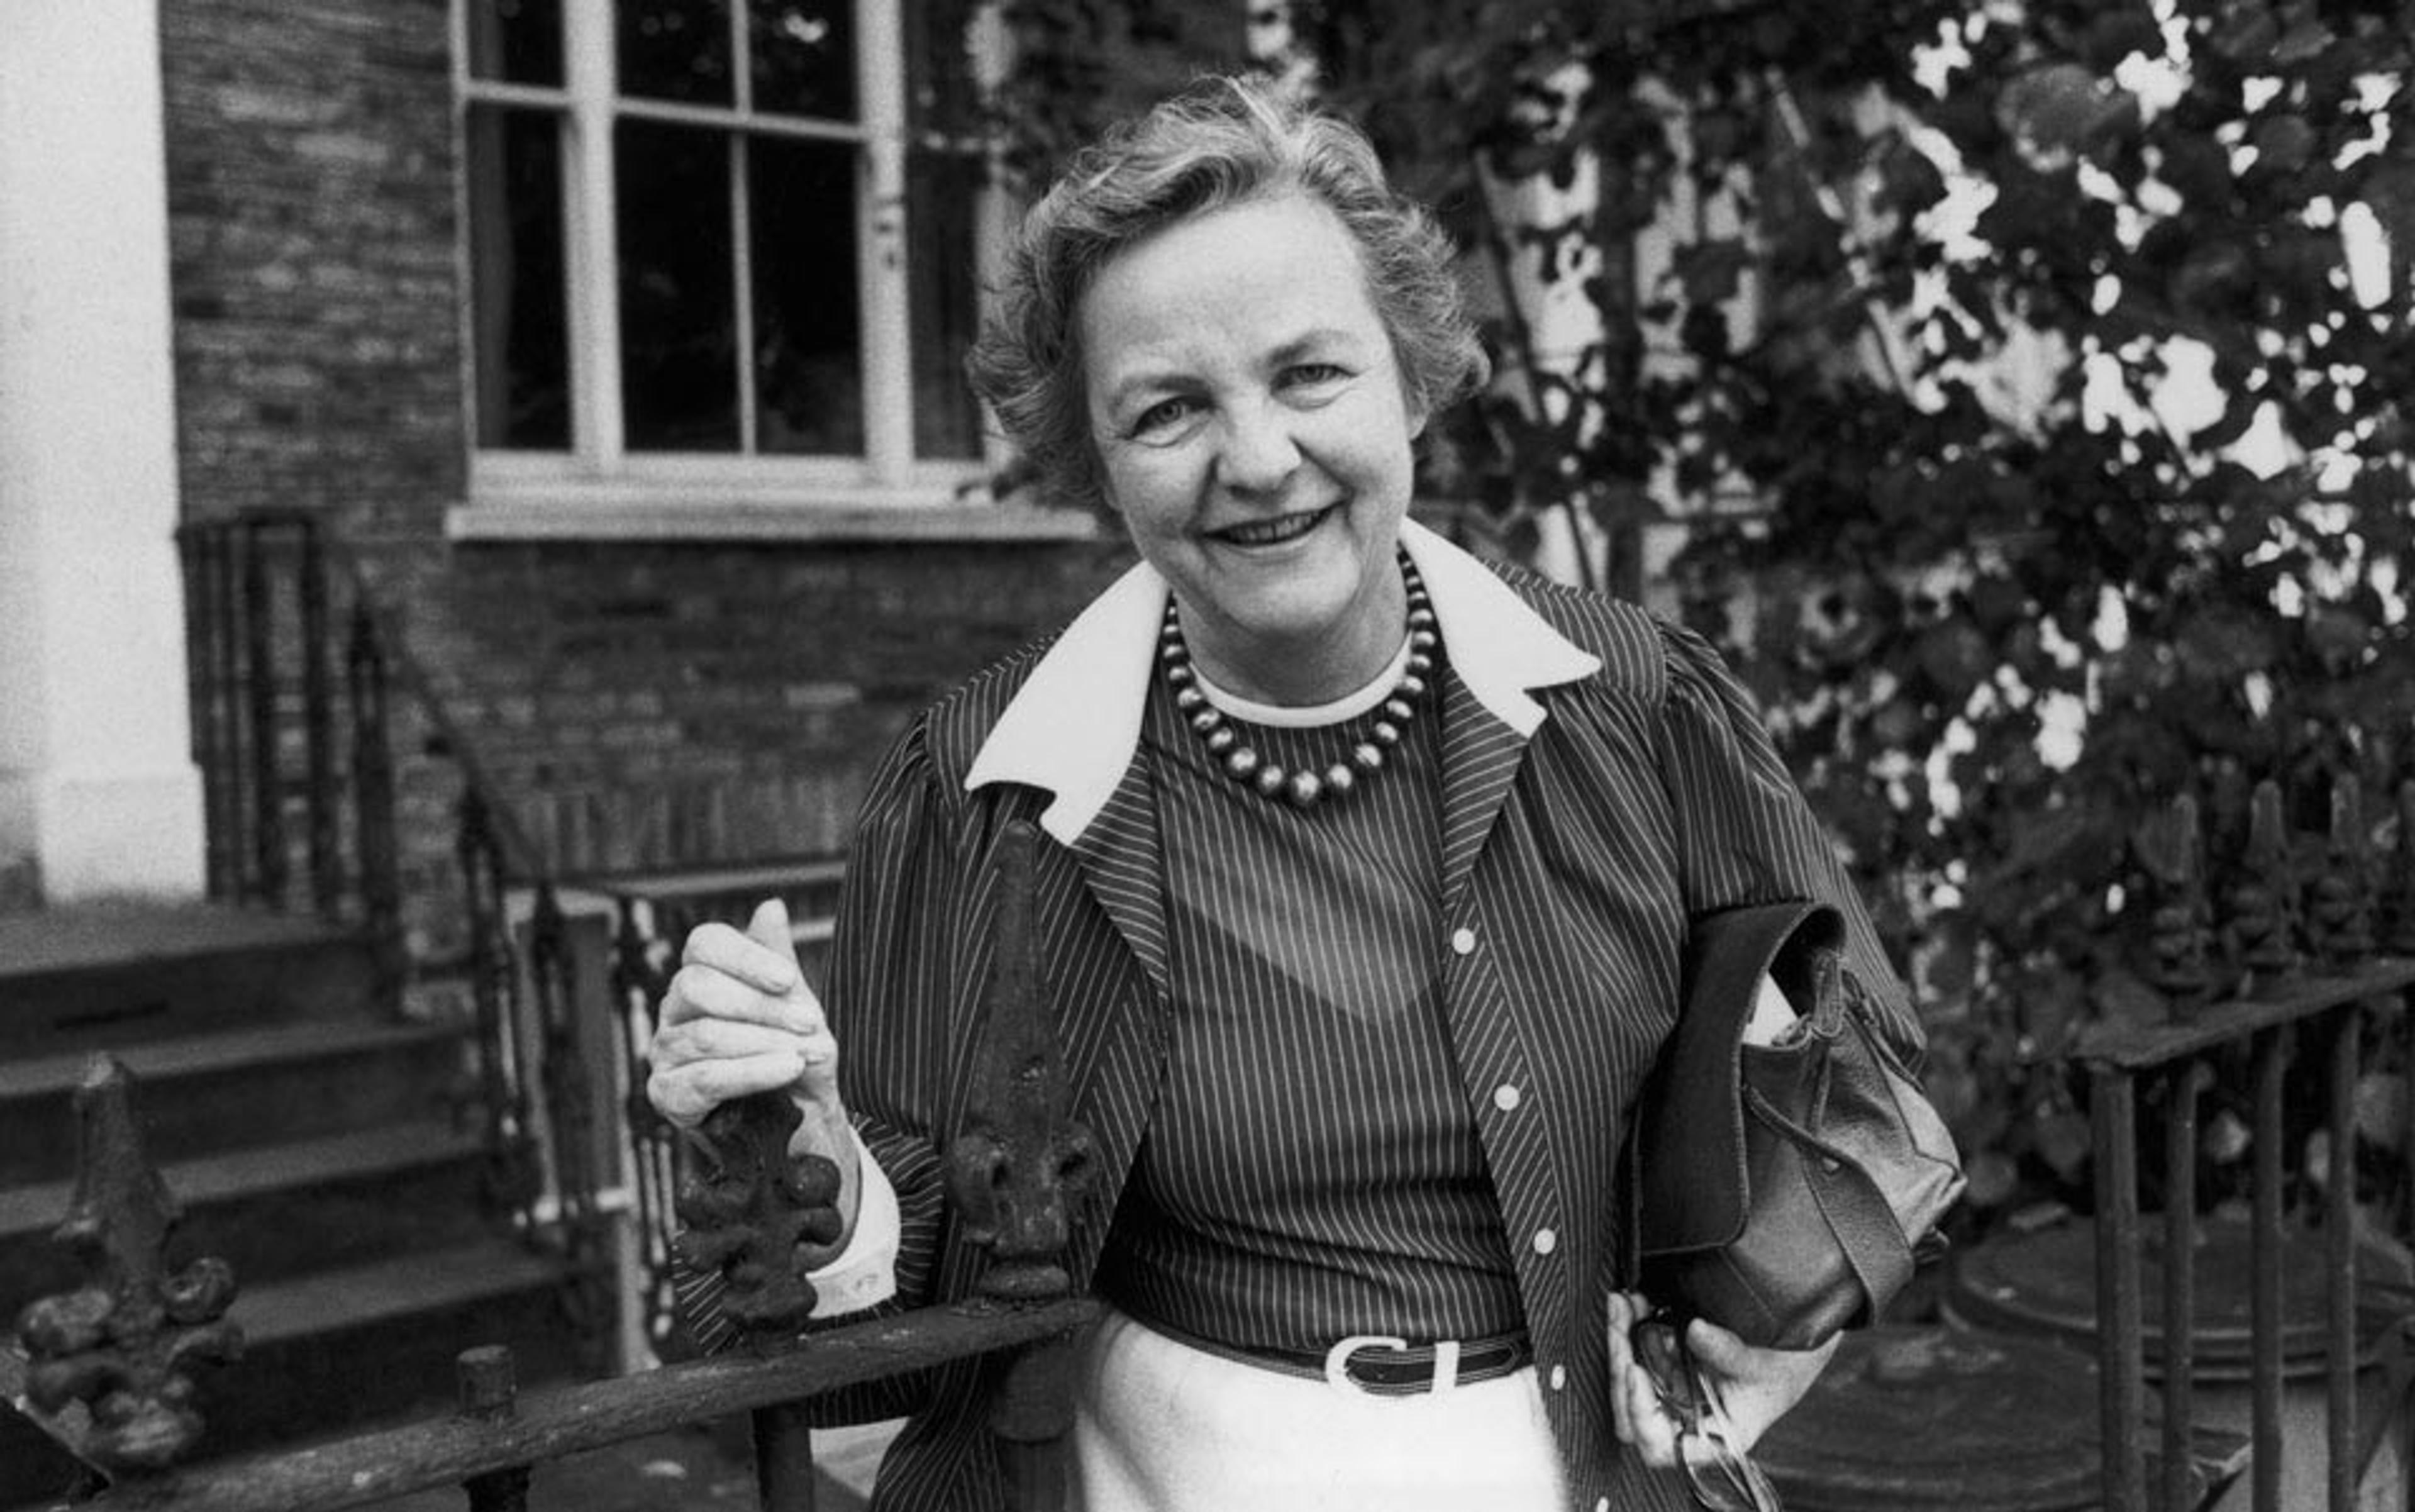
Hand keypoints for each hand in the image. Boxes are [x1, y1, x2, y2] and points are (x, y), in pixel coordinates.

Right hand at [648, 898, 841, 1126]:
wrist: (798, 1115)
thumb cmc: (790, 1050)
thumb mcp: (793, 1002)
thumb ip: (778, 958)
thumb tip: (772, 905)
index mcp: (702, 975)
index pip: (704, 944)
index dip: (744, 958)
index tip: (787, 978)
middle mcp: (674, 1008)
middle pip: (700, 986)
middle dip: (761, 1006)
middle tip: (812, 1023)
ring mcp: (665, 1051)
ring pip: (708, 1035)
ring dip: (767, 1044)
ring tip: (810, 1053)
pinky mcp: (667, 1093)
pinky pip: (706, 1078)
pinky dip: (753, 1073)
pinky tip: (787, 1070)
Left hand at [1606, 1292, 1836, 1466]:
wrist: (1798, 1341)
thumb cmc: (1788, 1367)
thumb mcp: (1765, 1365)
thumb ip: (1729, 1352)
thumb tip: (1695, 1330)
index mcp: (1711, 1437)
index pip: (1661, 1444)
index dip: (1641, 1414)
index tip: (1635, 1370)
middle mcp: (1687, 1419)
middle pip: (1633, 1409)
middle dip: (1621, 1362)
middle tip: (1620, 1320)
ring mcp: (1676, 1390)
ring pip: (1630, 1376)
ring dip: (1621, 1337)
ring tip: (1623, 1301)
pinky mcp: (1672, 1362)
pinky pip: (1640, 1350)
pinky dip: (1633, 1325)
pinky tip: (1635, 1301)